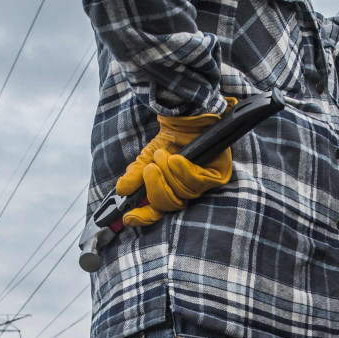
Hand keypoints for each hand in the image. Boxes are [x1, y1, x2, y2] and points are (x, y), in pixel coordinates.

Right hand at [116, 97, 236, 226]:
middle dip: (156, 188)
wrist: (187, 120)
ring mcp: (202, 186)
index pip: (157, 212)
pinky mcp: (216, 177)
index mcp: (168, 192)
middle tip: (149, 169)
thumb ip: (136, 174)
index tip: (129, 216)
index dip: (143, 217)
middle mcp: (185, 193)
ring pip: (183, 193)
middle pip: (170, 205)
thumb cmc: (170, 141)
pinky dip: (183, 170)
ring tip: (162, 154)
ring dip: (168, 172)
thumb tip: (122, 190)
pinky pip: (197, 182)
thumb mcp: (147, 157)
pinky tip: (176, 158)